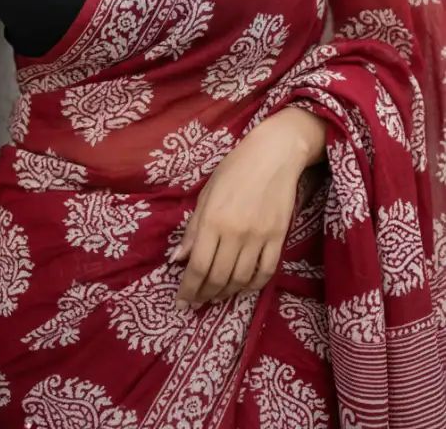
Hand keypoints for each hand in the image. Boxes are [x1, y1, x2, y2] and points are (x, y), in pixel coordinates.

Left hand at [172, 106, 325, 308]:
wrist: (273, 154)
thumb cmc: (234, 169)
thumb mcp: (206, 194)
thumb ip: (193, 229)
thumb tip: (178, 259)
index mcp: (213, 220)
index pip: (198, 267)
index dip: (188, 289)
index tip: (181, 301)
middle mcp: (235, 233)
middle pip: (218, 278)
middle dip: (204, 295)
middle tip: (196, 301)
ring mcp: (259, 237)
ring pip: (240, 280)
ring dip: (225, 293)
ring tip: (215, 295)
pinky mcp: (278, 238)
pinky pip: (265, 272)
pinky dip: (252, 286)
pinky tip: (241, 286)